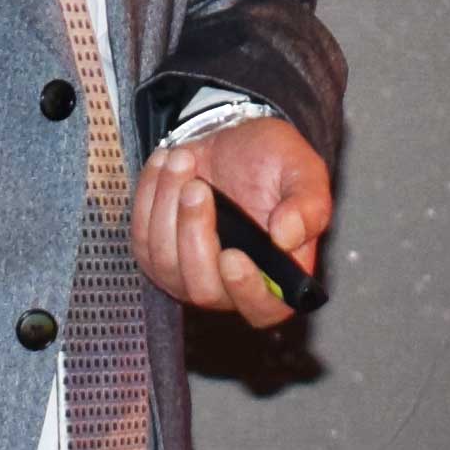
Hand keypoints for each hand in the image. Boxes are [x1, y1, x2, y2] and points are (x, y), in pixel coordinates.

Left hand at [136, 111, 330, 328]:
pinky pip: (141, 238)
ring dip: (167, 207)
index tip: (233, 255)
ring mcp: (189, 274)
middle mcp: (230, 285)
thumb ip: (308, 205)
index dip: (246, 291)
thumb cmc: (274, 163)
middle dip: (195, 235)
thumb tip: (287, 236)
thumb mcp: (304, 171)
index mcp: (277, 275)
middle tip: (198, 188)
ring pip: (166, 263)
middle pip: (203, 289)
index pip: (263, 309)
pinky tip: (166, 165)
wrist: (234, 141)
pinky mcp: (157, 254)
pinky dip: (149, 196)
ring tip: (183, 161)